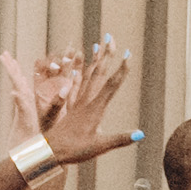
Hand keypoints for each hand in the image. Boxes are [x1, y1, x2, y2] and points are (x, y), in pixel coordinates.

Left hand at [31, 41, 137, 160]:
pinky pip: (75, 87)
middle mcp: (86, 102)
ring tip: (97, 45)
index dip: (121, 69)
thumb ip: (120, 139)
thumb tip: (141, 134)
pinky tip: (77, 68)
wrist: (49, 152)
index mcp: (95, 109)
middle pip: (98, 73)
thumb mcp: (100, 147)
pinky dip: (78, 75)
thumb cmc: (74, 151)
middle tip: (111, 37)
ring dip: (94, 60)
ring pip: (87, 76)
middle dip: (106, 55)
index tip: (128, 54)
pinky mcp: (71, 108)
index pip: (111, 85)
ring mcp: (78, 103)